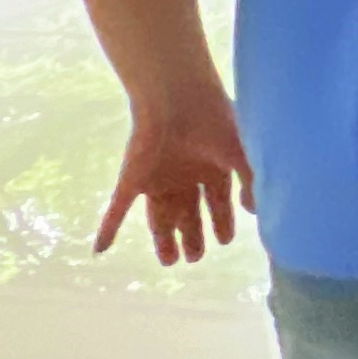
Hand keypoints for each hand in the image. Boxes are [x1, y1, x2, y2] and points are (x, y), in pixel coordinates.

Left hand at [93, 79, 251, 266]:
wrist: (177, 96)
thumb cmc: (215, 120)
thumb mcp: (242, 154)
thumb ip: (251, 182)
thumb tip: (258, 212)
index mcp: (211, 168)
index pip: (217, 203)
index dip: (222, 223)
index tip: (224, 241)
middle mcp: (184, 176)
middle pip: (188, 214)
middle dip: (192, 237)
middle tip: (195, 259)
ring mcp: (157, 179)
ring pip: (159, 218)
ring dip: (162, 240)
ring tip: (170, 262)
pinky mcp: (132, 179)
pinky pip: (117, 210)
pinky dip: (108, 229)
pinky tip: (99, 248)